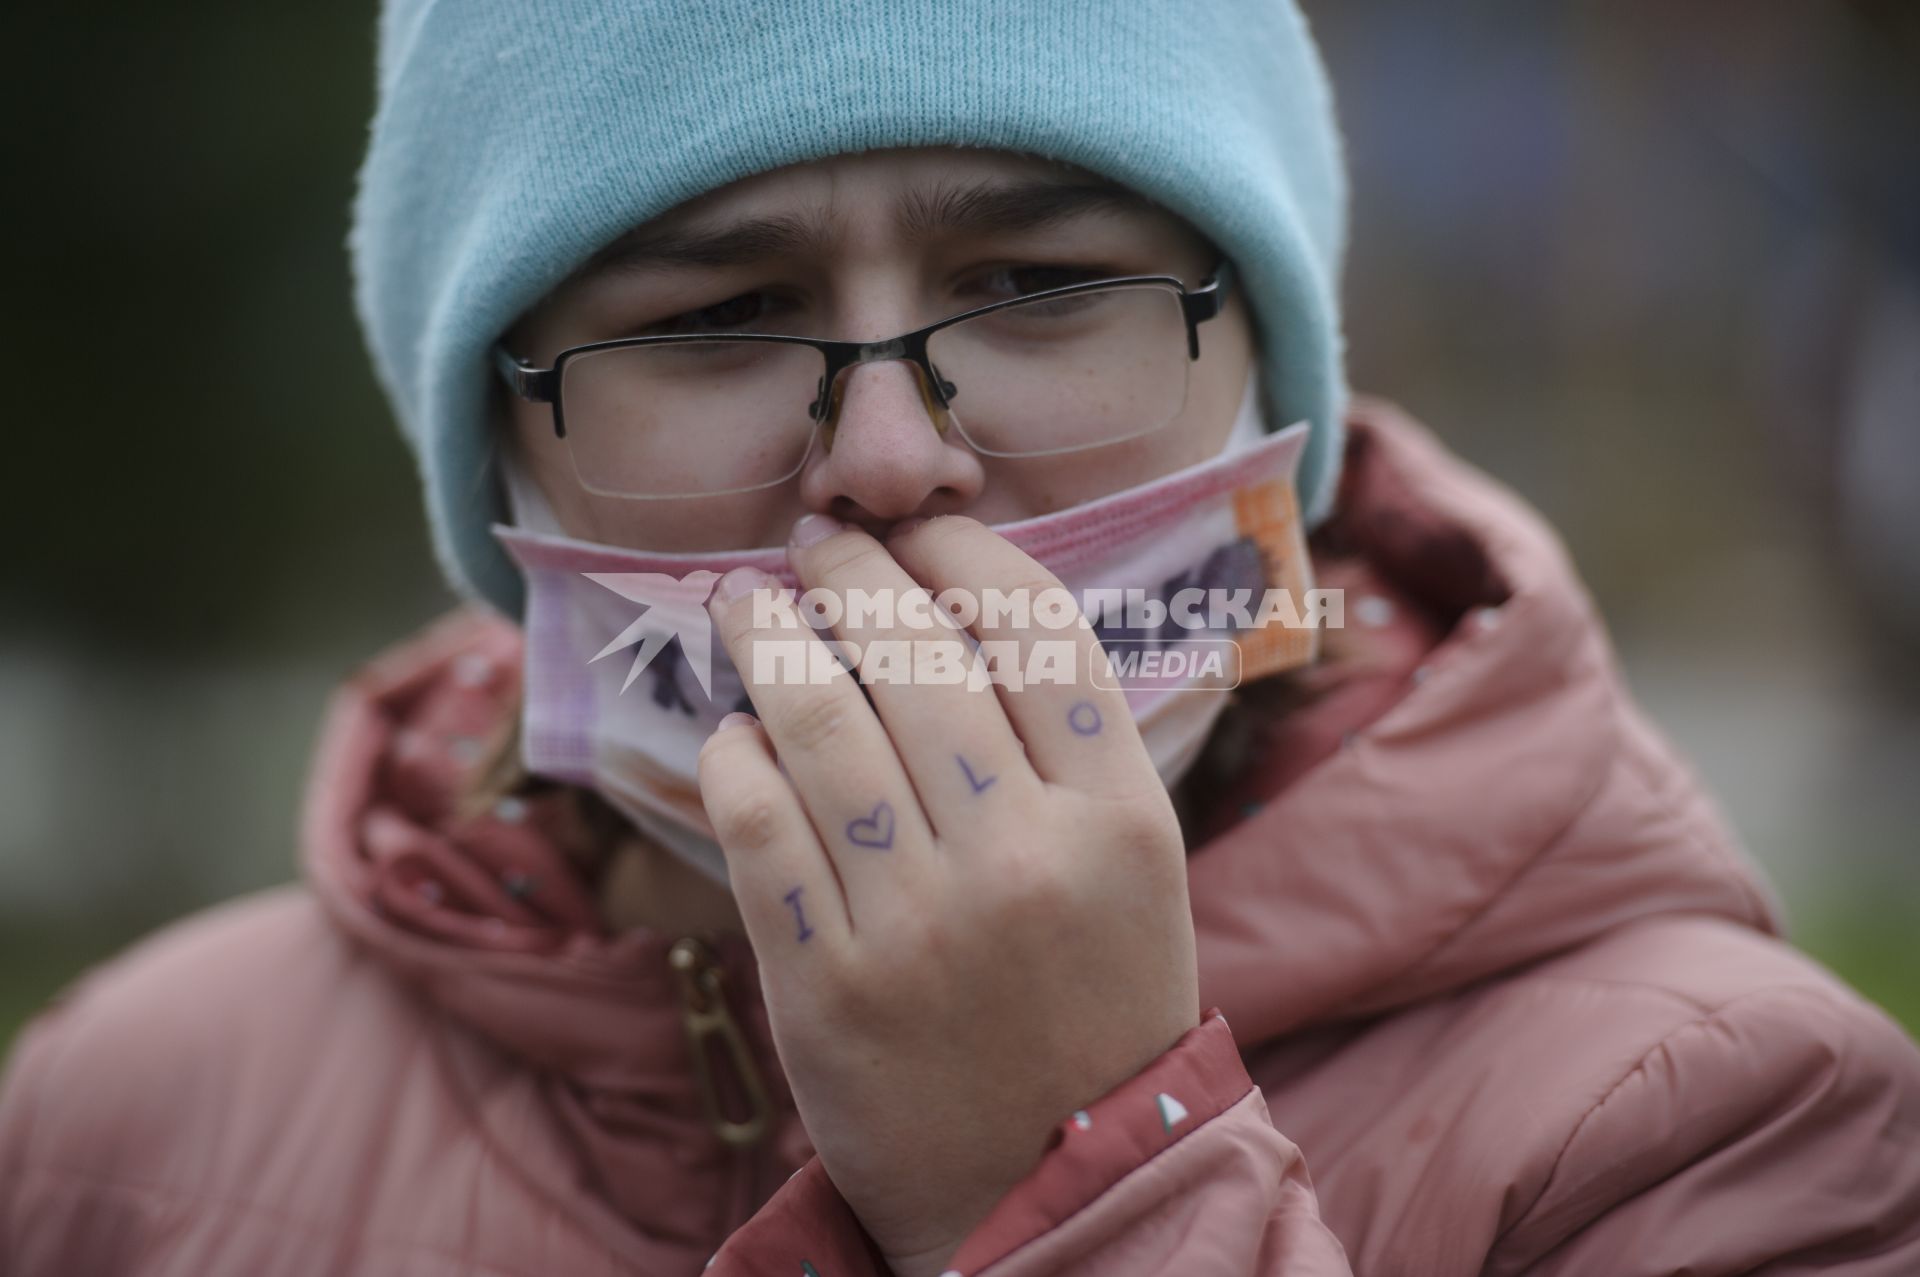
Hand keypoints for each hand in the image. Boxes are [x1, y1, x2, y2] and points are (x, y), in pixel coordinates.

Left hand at [697, 513, 1199, 1275]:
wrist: (1054, 1192)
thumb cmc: (1094, 1006)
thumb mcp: (1135, 872)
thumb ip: (1066, 748)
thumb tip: (946, 602)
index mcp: (1126, 819)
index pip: (1032, 627)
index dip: (962, 550)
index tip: (919, 529)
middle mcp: (1025, 859)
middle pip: (915, 654)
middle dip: (851, 570)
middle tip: (818, 543)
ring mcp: (918, 925)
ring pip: (819, 720)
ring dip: (769, 636)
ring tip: (749, 604)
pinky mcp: (824, 988)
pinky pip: (756, 825)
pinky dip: (735, 756)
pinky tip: (738, 734)